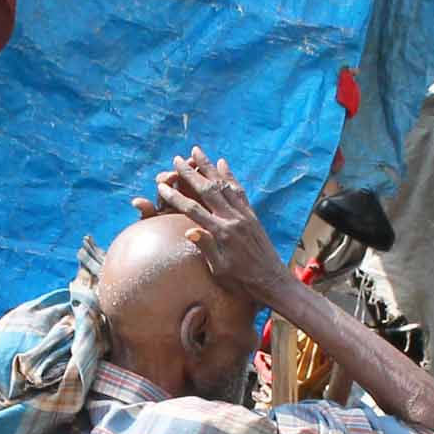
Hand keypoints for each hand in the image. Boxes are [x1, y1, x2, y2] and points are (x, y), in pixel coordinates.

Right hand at [148, 148, 290, 303]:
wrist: (272, 282)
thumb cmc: (242, 282)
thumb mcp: (220, 270)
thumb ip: (206, 248)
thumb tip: (189, 232)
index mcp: (222, 233)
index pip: (193, 210)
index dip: (176, 197)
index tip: (162, 185)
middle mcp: (233, 219)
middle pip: (207, 190)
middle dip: (190, 173)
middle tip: (176, 159)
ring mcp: (244, 215)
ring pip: (223, 184)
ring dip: (208, 167)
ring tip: (196, 151)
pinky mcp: (252, 215)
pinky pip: (239, 190)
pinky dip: (229, 176)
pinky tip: (222, 163)